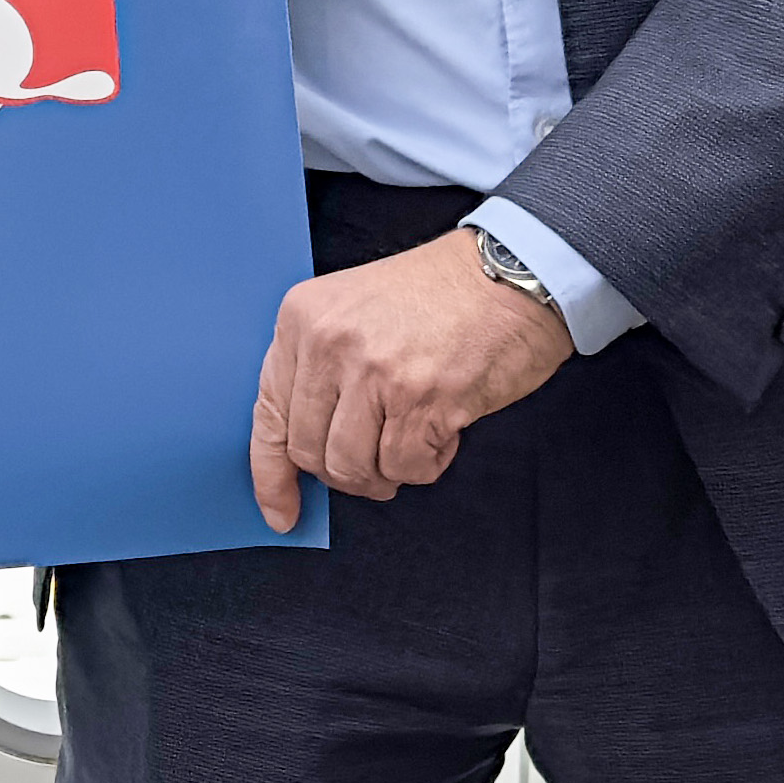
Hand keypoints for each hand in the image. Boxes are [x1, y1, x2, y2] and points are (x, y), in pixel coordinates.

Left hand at [245, 235, 575, 529]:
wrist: (515, 271)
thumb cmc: (441, 295)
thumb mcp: (354, 311)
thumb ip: (321, 371)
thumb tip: (304, 450)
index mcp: (302, 319)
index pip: (269, 413)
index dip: (270, 474)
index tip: (280, 511)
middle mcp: (329, 343)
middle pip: (309, 451)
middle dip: (344, 472)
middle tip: (377, 462)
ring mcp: (374, 372)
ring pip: (352, 467)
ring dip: (384, 474)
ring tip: (412, 442)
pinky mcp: (423, 398)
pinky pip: (404, 468)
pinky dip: (426, 464)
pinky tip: (444, 431)